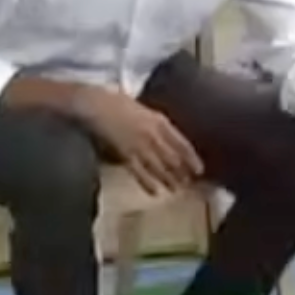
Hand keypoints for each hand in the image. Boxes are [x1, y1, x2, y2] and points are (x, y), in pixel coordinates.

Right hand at [75, 89, 201, 195]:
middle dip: (182, 172)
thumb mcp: (142, 109)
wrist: (94, 102)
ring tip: (175, 190)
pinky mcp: (125, 153)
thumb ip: (154, 122)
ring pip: (159, 167)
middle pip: (173, 158)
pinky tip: (154, 192)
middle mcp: (154, 134)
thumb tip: (162, 135)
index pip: (182, 143)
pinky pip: (139, 172)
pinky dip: (148, 183)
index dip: (192, 159)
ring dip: (168, 180)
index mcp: (159, 121)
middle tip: (188, 184)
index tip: (199, 169)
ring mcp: (140, 145)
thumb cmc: (114, 102)